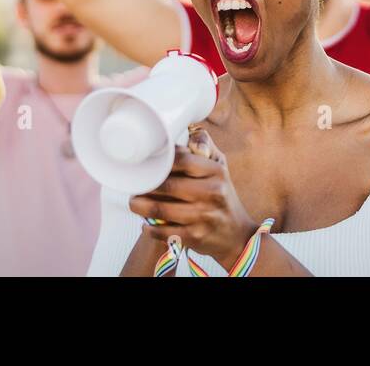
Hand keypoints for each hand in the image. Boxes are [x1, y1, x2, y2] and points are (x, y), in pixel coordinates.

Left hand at [128, 128, 258, 271]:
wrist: (235, 233)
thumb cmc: (221, 193)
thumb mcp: (219, 165)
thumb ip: (202, 144)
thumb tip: (184, 131)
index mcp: (216, 171)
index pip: (181, 159)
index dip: (160, 160)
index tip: (147, 163)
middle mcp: (212, 192)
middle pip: (167, 185)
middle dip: (144, 185)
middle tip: (134, 185)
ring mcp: (203, 216)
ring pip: (160, 210)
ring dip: (140, 206)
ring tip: (134, 202)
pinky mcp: (195, 237)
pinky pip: (163, 232)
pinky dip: (149, 228)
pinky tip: (146, 223)